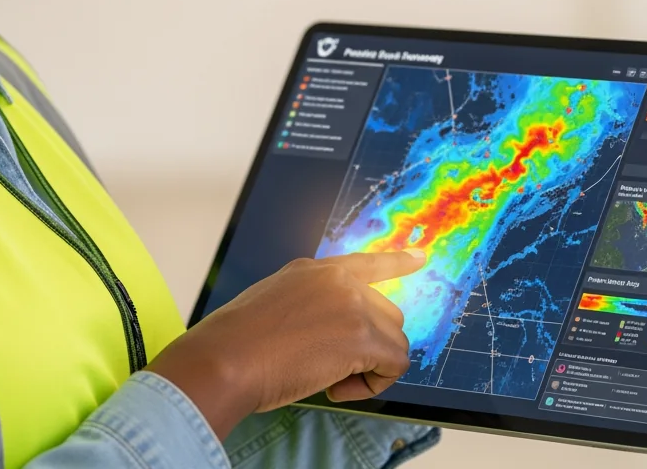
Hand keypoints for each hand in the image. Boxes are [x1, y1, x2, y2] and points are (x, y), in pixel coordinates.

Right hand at [147, 250, 424, 439]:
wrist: (226, 357)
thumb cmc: (236, 344)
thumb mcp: (273, 304)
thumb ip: (307, 305)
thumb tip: (331, 334)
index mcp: (313, 270)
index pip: (365, 262)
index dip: (397, 262)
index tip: (420, 256)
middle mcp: (337, 279)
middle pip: (387, 313)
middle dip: (372, 347)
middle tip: (336, 372)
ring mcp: (352, 303)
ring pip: (395, 340)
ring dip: (372, 369)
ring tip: (332, 382)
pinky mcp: (361, 335)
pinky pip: (394, 365)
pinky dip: (373, 385)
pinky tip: (338, 389)